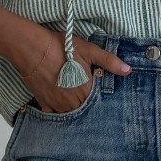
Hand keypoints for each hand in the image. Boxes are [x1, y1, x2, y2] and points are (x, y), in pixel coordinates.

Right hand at [13, 28, 131, 112]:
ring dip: (74, 107)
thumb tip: (128, 71)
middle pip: (85, 108)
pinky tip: (59, 100)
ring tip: (73, 96)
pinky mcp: (44, 102)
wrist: (32, 49)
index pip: (98, 101)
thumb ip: (109, 62)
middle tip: (84, 91)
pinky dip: (57, 109)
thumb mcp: (89, 50)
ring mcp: (57, 104)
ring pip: (70, 112)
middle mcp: (73, 102)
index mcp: (86, 91)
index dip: (99, 97)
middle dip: (87, 102)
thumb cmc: (61, 48)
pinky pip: (54, 113)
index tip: (98, 91)